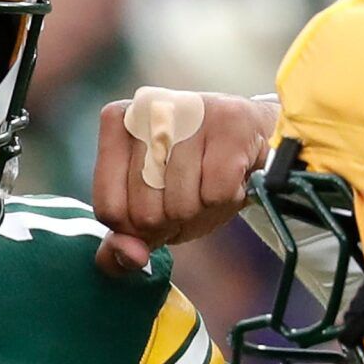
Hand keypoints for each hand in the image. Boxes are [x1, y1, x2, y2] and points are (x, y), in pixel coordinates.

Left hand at [92, 87, 275, 275]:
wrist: (254, 141)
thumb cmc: (194, 176)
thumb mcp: (150, 211)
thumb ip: (122, 243)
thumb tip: (129, 256)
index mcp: (118, 121)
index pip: (109, 209)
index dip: (137, 227)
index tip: (157, 207)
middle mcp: (147, 108)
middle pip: (144, 212)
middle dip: (171, 220)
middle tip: (189, 194)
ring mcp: (189, 111)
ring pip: (180, 206)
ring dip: (201, 210)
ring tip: (210, 184)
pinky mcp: (229, 121)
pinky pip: (216, 195)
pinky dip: (226, 200)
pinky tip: (231, 176)